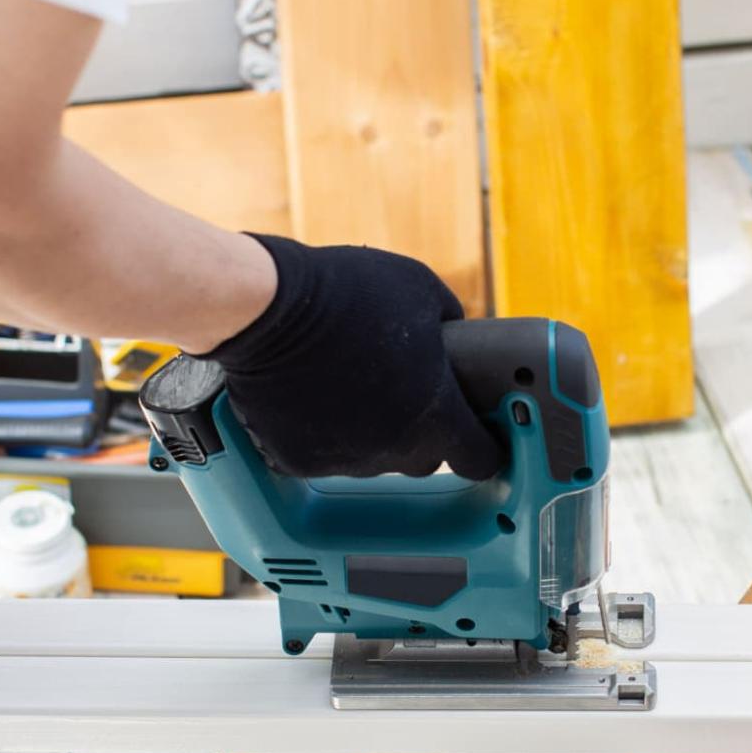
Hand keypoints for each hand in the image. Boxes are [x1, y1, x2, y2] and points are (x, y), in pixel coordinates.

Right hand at [201, 235, 502, 478]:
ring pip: (372, 459)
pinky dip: (323, 434)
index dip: (484, 449)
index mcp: (434, 415)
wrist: (267, 307)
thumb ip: (450, 326)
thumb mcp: (421, 291)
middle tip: (404, 393)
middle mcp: (394, 449)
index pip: (480, 460)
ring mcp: (345, 460)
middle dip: (422, 434)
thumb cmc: (347, 293)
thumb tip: (452, 340)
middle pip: (424, 461)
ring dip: (371, 433)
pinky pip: (324, 456)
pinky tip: (313, 394)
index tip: (479, 440)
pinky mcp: (299, 461)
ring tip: (350, 382)